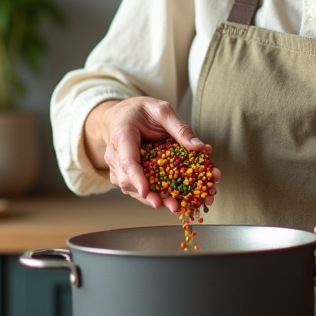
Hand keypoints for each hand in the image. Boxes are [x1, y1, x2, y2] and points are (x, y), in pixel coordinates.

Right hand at [85, 97, 220, 211]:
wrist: (122, 115)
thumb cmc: (139, 111)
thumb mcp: (162, 110)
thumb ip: (180, 127)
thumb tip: (200, 147)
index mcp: (122, 135)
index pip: (128, 161)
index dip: (137, 178)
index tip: (146, 192)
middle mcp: (116, 155)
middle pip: (129, 181)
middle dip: (151, 196)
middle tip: (174, 205)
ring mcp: (118, 168)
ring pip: (132, 189)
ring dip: (155, 200)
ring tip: (178, 206)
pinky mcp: (125, 175)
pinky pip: (137, 188)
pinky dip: (154, 195)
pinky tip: (173, 200)